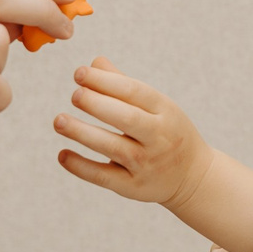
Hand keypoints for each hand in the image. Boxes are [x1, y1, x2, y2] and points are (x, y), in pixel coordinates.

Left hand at [54, 60, 252, 251]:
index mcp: (165, 111)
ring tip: (59, 121)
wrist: (193, 177)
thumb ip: (125, 86)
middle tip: (74, 95)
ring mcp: (146, 164)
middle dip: (97, 104)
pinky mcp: (133, 187)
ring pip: (112, 147)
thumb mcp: (157, 107)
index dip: (105, 81)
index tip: (79, 73)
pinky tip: (63, 154)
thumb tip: (94, 63)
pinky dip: (81, 166)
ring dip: (82, 133)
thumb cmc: (168, 132)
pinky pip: (103, 176)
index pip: (134, 91)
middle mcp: (158, 138)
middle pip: (126, 118)